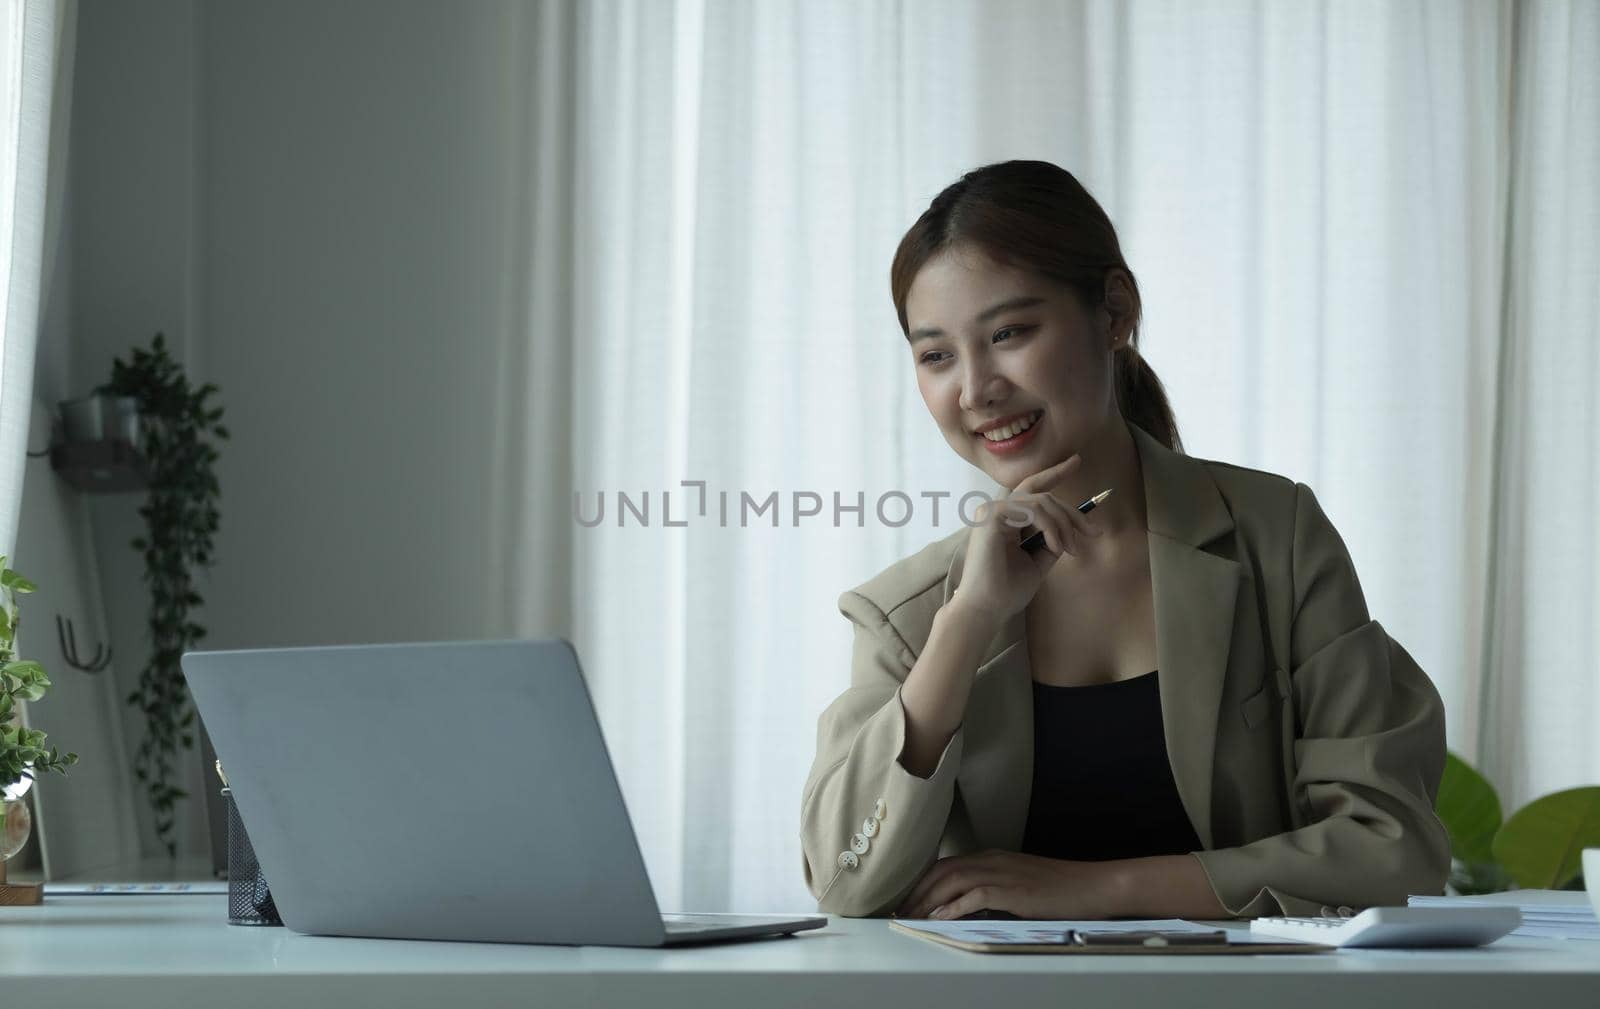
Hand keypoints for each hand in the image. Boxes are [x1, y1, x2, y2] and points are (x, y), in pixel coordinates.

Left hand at [895, 849, 1119, 920]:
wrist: (1091, 885)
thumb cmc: (1057, 889)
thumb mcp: (1018, 884)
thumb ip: (991, 890)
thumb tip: (962, 906)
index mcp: (991, 857)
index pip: (945, 865)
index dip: (921, 882)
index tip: (905, 900)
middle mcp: (992, 860)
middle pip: (942, 871)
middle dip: (916, 891)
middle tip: (898, 911)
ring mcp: (1002, 873)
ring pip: (952, 881)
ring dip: (928, 900)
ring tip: (911, 917)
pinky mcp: (1013, 890)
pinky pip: (975, 896)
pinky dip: (954, 906)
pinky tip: (940, 919)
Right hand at [951, 454, 1102, 626]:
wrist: (986, 609)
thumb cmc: (1007, 590)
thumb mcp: (1038, 561)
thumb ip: (1051, 541)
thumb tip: (1069, 529)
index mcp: (1004, 518)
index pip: (1031, 489)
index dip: (1054, 473)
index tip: (1077, 461)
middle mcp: (995, 510)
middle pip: (1043, 494)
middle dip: (1072, 512)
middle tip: (1093, 532)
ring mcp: (991, 511)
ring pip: (1041, 501)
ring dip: (1064, 524)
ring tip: (1072, 549)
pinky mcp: (991, 516)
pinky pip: (1033, 510)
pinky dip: (1051, 527)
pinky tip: (1057, 547)